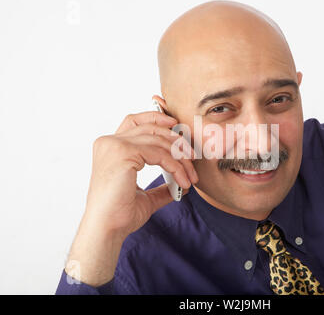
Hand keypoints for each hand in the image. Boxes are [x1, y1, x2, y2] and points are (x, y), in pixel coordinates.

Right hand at [65, 97, 197, 285]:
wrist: (108, 229)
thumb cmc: (120, 214)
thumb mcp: (145, 196)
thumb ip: (160, 187)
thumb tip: (179, 184)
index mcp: (110, 148)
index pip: (135, 121)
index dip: (156, 118)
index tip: (176, 125)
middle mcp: (109, 142)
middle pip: (151, 128)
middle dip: (176, 140)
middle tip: (193, 156)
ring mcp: (115, 145)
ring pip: (159, 141)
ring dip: (180, 158)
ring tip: (191, 176)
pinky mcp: (123, 153)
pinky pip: (160, 153)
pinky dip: (176, 166)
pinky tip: (183, 181)